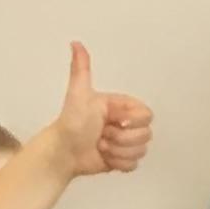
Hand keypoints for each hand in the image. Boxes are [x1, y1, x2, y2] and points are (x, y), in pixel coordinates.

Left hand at [46, 43, 154, 179]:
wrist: (63, 152)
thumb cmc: (70, 124)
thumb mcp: (79, 95)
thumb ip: (81, 69)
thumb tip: (76, 43)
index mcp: (122, 107)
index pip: (146, 116)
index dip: (130, 122)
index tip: (111, 120)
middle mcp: (127, 123)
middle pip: (145, 135)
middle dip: (121, 139)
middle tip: (102, 134)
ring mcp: (126, 142)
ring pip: (141, 151)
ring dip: (118, 152)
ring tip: (101, 145)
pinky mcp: (123, 159)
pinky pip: (135, 165)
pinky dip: (118, 163)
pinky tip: (104, 156)